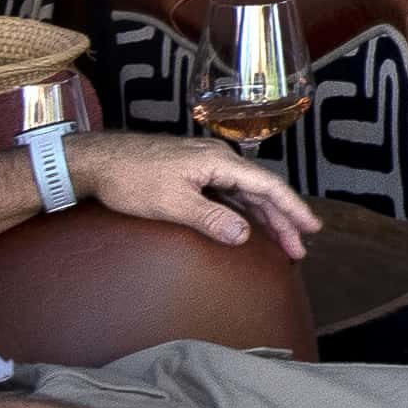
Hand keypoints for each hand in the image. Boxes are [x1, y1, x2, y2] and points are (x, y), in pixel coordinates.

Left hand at [79, 132, 319, 256]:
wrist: (96, 160)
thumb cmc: (130, 179)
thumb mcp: (171, 203)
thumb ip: (210, 219)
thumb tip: (244, 235)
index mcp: (218, 162)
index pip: (267, 186)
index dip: (292, 208)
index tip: (311, 228)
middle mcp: (217, 159)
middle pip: (261, 190)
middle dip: (283, 220)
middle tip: (299, 248)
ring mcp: (205, 164)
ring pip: (245, 192)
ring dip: (264, 217)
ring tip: (282, 241)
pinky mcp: (193, 172)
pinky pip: (229, 192)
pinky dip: (244, 210)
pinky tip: (248, 225)